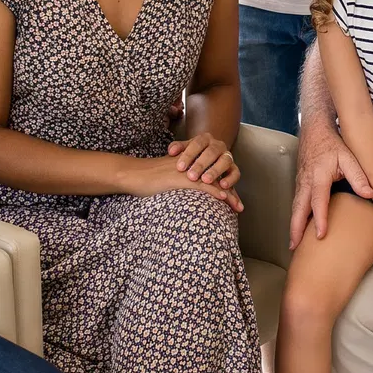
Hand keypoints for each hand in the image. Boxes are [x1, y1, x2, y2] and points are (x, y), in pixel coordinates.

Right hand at [126, 148, 242, 209]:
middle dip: (231, 193)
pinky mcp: (181, 178)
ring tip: (237, 207)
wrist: (132, 174)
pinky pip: (202, 184)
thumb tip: (186, 202)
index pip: (213, 177)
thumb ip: (179, 186)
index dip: (224, 189)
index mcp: (190, 165)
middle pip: (217, 178)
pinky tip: (223, 197)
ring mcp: (187, 170)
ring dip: (228, 194)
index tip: (233, 203)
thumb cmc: (146, 180)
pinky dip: (214, 191)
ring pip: (214, 181)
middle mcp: (192, 165)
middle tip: (240, 208)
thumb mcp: (167, 181)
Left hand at [169, 133, 240, 189]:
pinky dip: (231, 179)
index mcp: (205, 139)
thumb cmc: (194, 155)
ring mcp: (227, 156)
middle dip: (201, 164)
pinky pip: (236, 173)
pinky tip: (223, 186)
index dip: (188, 155)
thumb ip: (178, 148)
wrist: (210, 157)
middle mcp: (218, 145)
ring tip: (205, 180)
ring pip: (224, 161)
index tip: (179, 167)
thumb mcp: (185, 149)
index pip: (197, 144)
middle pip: (211, 152)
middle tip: (191, 176)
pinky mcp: (234, 168)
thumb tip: (171, 151)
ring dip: (215, 171)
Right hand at [290, 120, 372, 248]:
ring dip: (293, 226)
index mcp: (319, 177)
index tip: (320, 235)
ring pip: (295, 208)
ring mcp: (300, 183)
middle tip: (295, 247)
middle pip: (299, 209)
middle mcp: (306, 182)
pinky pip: (296, 204)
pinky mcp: (299, 184)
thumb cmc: (332, 144)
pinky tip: (297, 229)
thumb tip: (370, 194)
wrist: (315, 130)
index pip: (319, 201)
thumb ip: (358, 176)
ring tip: (294, 245)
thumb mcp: (348, 157)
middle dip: (296, 229)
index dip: (320, 219)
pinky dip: (295, 218)